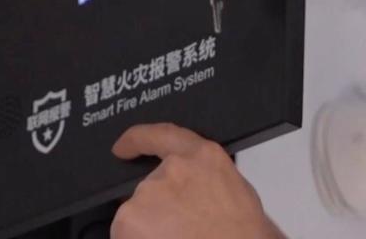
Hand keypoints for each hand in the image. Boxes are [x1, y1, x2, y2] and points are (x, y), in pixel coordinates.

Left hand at [110, 123, 284, 238]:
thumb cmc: (243, 235)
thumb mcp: (237, 193)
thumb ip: (207, 181)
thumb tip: (194, 192)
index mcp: (204, 157)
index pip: (163, 135)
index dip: (137, 140)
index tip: (122, 148)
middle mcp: (173, 169)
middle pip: (150, 187)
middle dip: (158, 208)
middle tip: (179, 230)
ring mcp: (149, 193)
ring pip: (136, 213)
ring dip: (149, 227)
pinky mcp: (130, 218)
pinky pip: (124, 232)